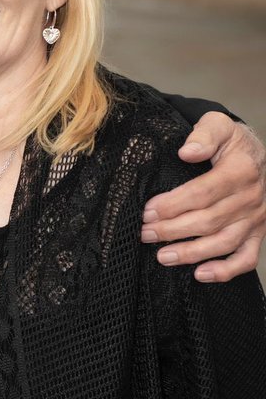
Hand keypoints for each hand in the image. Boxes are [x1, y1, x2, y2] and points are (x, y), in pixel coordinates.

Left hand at [142, 113, 265, 281]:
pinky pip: (246, 258)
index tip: (147, 210)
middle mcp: (252, 197)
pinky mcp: (257, 234)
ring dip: (191, 253)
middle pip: (208, 220)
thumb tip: (186, 151)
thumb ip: (204, 134)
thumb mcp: (218, 124)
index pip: (203, 192)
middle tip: (145, 233)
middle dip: (172, 229)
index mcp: (241, 170)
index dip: (173, 204)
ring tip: (162, 256)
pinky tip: (199, 274)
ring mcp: (256, 219)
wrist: (255, 154)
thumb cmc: (229, 141)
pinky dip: (225, 271)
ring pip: (223, 243)